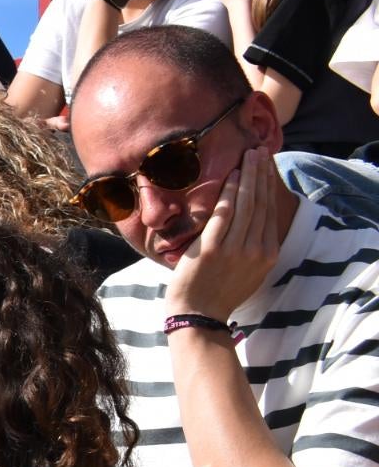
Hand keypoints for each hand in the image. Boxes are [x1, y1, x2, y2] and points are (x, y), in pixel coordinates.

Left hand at [166, 146, 282, 320]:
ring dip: (248, 176)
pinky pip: (224, 215)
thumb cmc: (218, 292)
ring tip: (249, 155)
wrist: (198, 316)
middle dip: (262, 174)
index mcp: (268, 254)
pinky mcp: (212, 249)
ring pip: (246, 204)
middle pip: (262, 203)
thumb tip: (252, 222)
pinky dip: (228, 193)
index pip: (270, 211)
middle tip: (260, 151)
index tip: (267, 166)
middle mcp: (256, 250)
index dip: (269, 185)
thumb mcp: (248, 271)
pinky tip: (231, 175)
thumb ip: (253, 247)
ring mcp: (235, 249)